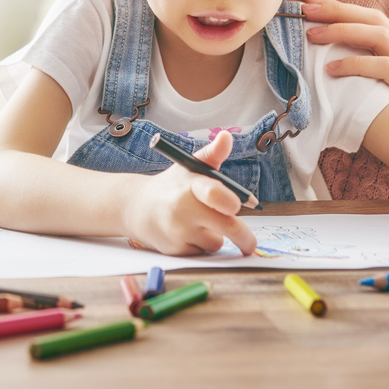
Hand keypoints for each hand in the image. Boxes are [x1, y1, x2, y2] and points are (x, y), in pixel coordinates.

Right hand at [123, 131, 258, 256]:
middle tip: (250, 244)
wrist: (137, 207)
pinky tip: (187, 233)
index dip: (232, 201)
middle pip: (227, 226)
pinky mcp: (175, 250)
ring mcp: (178, 231)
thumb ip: (212, 154)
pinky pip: (202, 252)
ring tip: (200, 222)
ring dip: (216, 236)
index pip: (214, 193)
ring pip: (215, 241)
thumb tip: (227, 136)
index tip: (244, 205)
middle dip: (244, 237)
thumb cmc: (172, 186)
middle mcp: (182, 209)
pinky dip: (201, 245)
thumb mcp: (189, 167)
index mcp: (190, 186)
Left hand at [303, 0, 388, 136]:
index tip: (310, 3)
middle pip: (375, 19)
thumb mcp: (378, 95)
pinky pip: (387, 69)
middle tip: (306, 11)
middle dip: (338, 11)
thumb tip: (320, 68)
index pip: (372, 19)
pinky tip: (332, 69)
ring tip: (313, 36)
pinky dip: (357, 64)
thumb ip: (360, 79)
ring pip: (381, 36)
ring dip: (343, 32)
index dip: (341, 8)